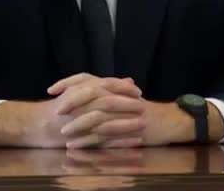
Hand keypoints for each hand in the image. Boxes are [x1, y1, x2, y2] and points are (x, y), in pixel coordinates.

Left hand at [52, 73, 201, 147]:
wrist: (171, 121)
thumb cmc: (144, 111)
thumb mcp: (123, 98)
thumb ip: (103, 94)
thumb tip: (78, 92)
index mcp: (115, 86)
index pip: (88, 78)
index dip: (69, 82)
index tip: (51, 89)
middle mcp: (120, 96)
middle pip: (92, 93)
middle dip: (72, 102)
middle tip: (56, 112)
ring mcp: (126, 112)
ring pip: (98, 116)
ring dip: (79, 125)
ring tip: (64, 134)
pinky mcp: (130, 129)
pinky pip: (107, 135)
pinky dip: (90, 141)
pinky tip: (77, 146)